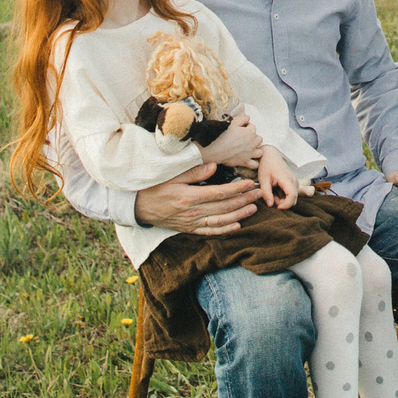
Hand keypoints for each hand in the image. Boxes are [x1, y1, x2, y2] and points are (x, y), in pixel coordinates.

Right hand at [136, 163, 262, 235]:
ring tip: (254, 208)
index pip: (220, 192)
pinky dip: (225, 229)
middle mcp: (193, 212)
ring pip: (221, 220)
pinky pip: (210, 231)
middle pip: (224, 207)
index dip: (237, 188)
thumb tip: (214, 167)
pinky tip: (237, 225)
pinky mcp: (189, 229)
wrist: (138, 207)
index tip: (250, 183)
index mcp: (189, 197)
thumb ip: (193, 172)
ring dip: (239, 215)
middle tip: (259, 193)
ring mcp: (191, 223)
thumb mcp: (171, 175)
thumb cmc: (154, 188)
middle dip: (244, 200)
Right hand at [201, 110, 261, 166]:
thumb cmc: (223, 135)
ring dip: (256, 150)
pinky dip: (254, 162)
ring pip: (260, 152)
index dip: (247, 127)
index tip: (241, 128)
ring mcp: (250, 154)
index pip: (253, 127)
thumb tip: (248, 118)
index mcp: (250, 132)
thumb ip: (242, 119)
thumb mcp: (232, 123)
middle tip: (245, 138)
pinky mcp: (245, 162)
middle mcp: (253, 143)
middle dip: (254, 137)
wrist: (216, 149)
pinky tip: (249, 159)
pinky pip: (255, 164)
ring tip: (250, 149)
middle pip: (259, 139)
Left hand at [253, 146, 311, 207]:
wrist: (270, 155)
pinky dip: (284, 196)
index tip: (276, 207)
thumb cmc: (266, 166)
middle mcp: (294, 181)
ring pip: (293, 197)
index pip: (292, 196)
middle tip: (271, 197)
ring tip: (272, 192)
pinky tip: (275, 190)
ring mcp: (295, 181)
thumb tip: (270, 205)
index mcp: (287, 179)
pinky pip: (291, 194)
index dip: (286, 205)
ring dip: (283, 200)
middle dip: (283, 203)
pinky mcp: (293, 182)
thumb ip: (266, 193)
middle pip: (293, 199)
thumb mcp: (263, 180)